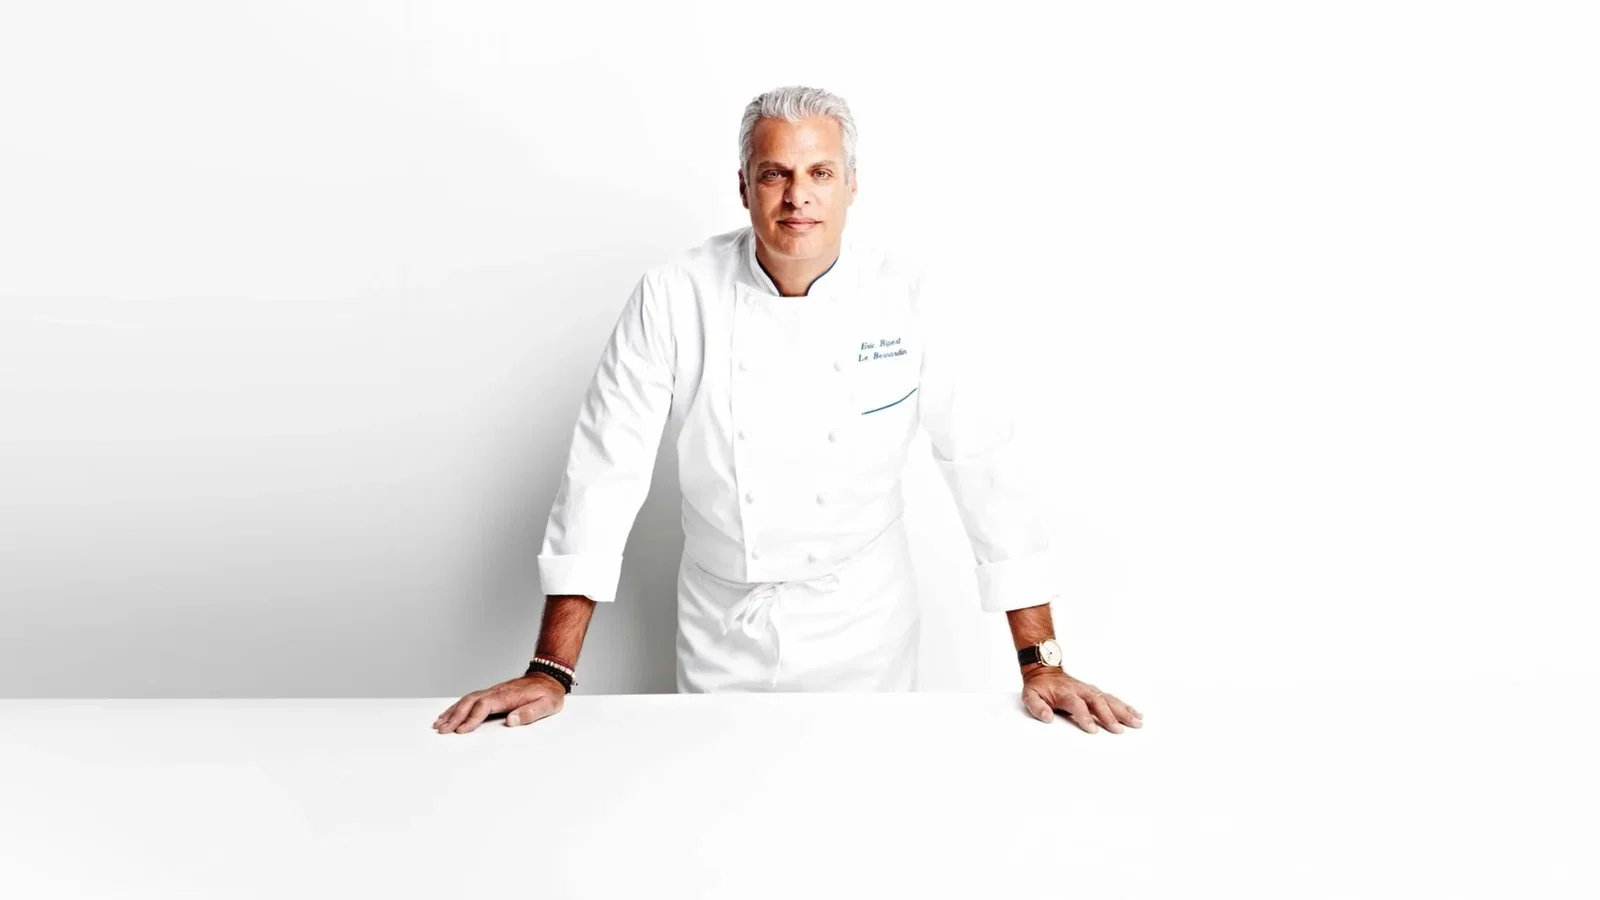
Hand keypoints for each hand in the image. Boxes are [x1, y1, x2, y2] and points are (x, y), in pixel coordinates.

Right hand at [433, 673, 565, 733]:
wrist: (549, 678)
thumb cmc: (548, 693)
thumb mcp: (547, 705)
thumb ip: (530, 713)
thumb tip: (511, 721)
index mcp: (507, 696)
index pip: (484, 706)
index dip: (471, 719)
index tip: (461, 731)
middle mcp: (496, 692)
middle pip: (470, 702)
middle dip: (455, 716)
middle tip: (442, 730)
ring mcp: (492, 692)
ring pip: (467, 700)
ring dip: (452, 712)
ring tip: (439, 724)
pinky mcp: (491, 694)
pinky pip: (470, 699)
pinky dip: (457, 707)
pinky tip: (449, 714)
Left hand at [1020, 668, 1142, 733]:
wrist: (1045, 670)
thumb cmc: (1039, 687)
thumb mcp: (1029, 696)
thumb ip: (1037, 707)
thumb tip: (1046, 717)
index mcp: (1065, 693)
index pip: (1077, 704)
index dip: (1084, 717)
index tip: (1092, 730)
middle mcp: (1081, 691)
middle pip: (1098, 702)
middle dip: (1109, 717)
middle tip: (1118, 730)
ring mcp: (1090, 691)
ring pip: (1110, 700)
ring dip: (1123, 711)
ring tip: (1136, 723)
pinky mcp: (1096, 692)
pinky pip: (1113, 699)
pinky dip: (1126, 706)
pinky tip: (1137, 714)